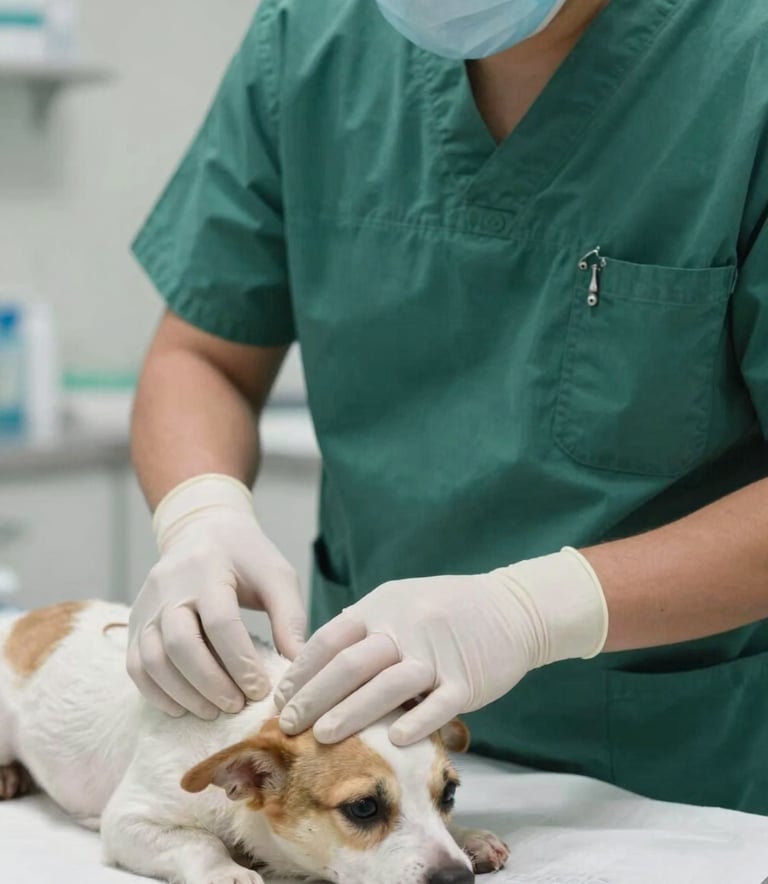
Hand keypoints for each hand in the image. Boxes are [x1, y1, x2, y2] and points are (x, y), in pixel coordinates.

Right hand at [128, 474, 306, 718]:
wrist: (202, 530)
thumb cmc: (246, 557)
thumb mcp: (276, 575)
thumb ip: (289, 617)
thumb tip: (298, 667)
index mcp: (208, 568)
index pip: (220, 622)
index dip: (240, 661)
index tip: (260, 690)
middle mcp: (170, 586)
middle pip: (180, 643)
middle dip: (209, 682)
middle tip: (236, 705)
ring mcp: (147, 605)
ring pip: (152, 658)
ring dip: (182, 693)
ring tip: (213, 712)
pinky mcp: (135, 622)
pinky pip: (135, 664)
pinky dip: (156, 692)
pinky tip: (183, 707)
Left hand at [275, 548, 607, 744]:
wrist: (512, 607)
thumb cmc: (448, 609)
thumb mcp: (401, 601)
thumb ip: (364, 626)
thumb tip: (316, 658)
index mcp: (384, 605)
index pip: (331, 637)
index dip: (302, 669)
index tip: (279, 696)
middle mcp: (406, 625)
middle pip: (351, 664)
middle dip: (314, 697)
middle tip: (287, 724)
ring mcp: (437, 653)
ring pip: (387, 686)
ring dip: (351, 713)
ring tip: (322, 738)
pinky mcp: (466, 679)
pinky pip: (436, 705)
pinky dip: (414, 724)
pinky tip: (393, 743)